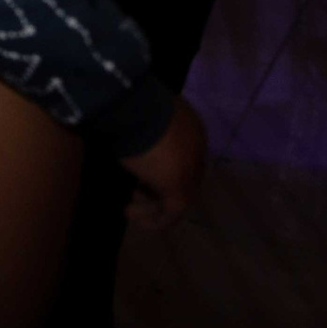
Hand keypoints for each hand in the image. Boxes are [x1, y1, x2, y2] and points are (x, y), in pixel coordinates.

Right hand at [121, 97, 206, 229]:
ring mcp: (190, 170)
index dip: (161, 168)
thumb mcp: (143, 117)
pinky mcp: (179, 188)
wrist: (134, 107)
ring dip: (152, 206)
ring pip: (175, 195)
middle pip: (179, 177)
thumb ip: (145, 131)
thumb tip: (131, 137)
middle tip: (133, 195)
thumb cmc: (134, 106)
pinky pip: (171, 211)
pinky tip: (136, 221)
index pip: (183, 157)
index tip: (139, 174)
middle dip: (156, 189)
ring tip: (129, 211)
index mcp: (193, 130)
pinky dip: (156, 220)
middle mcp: (197, 150)